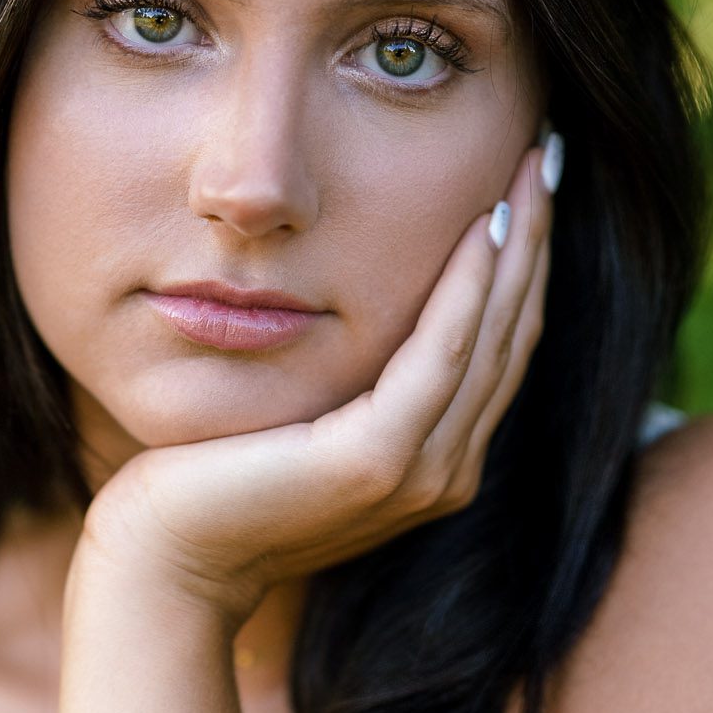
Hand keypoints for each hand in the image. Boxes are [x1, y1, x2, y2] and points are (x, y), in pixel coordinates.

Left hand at [75, 140, 556, 623]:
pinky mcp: (377, 462)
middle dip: (535, 241)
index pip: (498, 348)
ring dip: (519, 248)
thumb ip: (351, 381)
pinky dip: (469, 289)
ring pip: (493, 338)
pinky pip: (442, 355)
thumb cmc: (209, 483)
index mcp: (432, 461)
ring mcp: (419, 473)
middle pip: (513, 334)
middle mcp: (445, 472)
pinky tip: (481, 227)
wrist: (163, 560)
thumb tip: (365, 301)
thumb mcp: (298, 419)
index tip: (529, 182)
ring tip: (530, 170)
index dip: (523, 264)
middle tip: (549, 152)